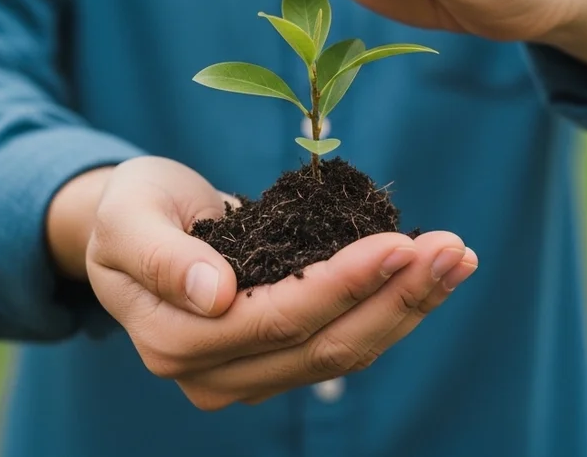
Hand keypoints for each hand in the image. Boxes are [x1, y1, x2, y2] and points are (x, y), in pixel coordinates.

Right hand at [77, 157, 477, 409]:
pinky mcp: (281, 359)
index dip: (341, 285)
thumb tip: (213, 294)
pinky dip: (395, 308)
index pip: (276, 318)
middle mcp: (215, 375)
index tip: (398, 244)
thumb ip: (160, 255)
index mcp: (175, 341)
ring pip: (345, 352)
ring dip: (409, 306)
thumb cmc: (130, 211)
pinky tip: (435, 274)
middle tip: (452, 248)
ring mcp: (251, 375)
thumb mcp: (128, 216)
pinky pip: (346, 342)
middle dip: (395, 297)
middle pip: (323, 346)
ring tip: (458, 258)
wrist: (135, 228)